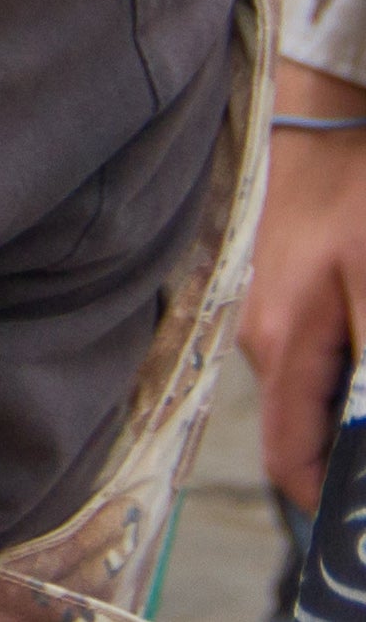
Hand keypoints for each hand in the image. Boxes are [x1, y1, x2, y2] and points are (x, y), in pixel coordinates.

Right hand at [248, 60, 365, 507]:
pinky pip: (329, 357)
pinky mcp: (291, 294)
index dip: (339, 510)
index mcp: (284, 352)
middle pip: (316, 434)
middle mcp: (267, 345)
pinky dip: (361, 370)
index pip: (297, 466)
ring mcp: (274, 317)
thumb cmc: (356, 194)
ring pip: (328, 394)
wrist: (322, 113)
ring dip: (362, 406)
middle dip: (357, 451)